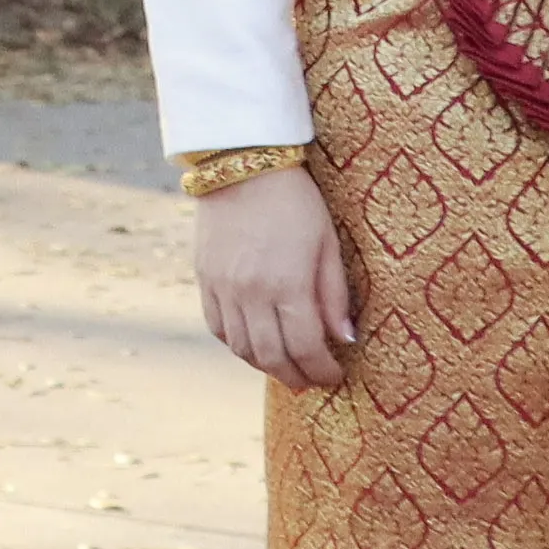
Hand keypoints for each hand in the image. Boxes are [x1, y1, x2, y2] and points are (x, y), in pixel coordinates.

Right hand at [196, 166, 360, 387]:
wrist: (242, 166)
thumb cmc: (295, 202)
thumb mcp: (327, 243)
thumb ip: (334, 295)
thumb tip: (343, 339)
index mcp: (288, 283)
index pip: (306, 347)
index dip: (323, 370)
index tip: (335, 375)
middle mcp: (251, 292)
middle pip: (272, 356)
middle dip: (295, 376)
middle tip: (312, 381)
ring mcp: (223, 288)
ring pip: (242, 348)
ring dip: (265, 365)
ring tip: (285, 368)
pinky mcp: (205, 280)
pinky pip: (217, 327)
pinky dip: (237, 345)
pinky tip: (254, 345)